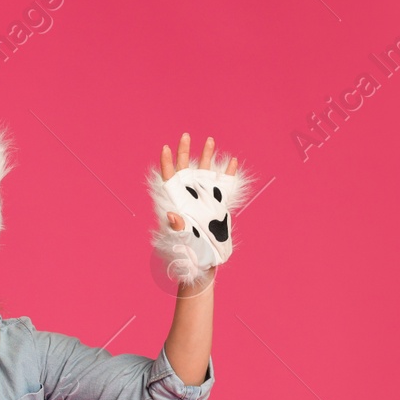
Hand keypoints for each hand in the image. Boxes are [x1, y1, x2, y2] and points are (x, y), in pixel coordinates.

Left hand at [149, 131, 249, 289]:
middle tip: (186, 134)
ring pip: (204, 173)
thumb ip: (177, 228)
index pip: (169, 179)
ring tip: (210, 139)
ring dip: (207, 156)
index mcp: (177, 203)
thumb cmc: (187, 255)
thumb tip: (171, 215)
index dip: (167, 163)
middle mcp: (189, 197)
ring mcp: (203, 199)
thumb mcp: (181, 241)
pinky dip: (228, 173)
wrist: (203, 264)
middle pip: (184, 170)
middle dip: (185, 151)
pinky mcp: (218, 205)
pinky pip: (224, 186)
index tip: (166, 147)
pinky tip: (232, 161)